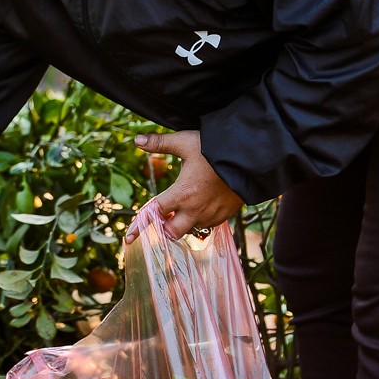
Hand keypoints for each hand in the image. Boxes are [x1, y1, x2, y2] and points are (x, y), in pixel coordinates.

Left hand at [128, 130, 243, 241]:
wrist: (251, 158)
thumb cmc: (216, 148)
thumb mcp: (186, 142)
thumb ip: (160, 143)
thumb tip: (136, 140)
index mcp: (182, 193)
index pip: (154, 214)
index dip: (139, 226)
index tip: (128, 237)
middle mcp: (195, 209)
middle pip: (172, 233)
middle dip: (165, 227)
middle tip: (166, 214)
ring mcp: (212, 214)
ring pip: (191, 230)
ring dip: (184, 223)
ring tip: (185, 207)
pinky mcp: (226, 215)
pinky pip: (209, 225)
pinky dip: (201, 220)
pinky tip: (203, 205)